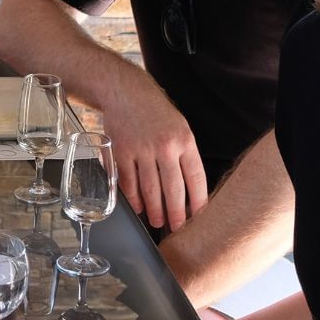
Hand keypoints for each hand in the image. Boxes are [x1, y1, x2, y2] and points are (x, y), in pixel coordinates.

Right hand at [101, 75, 209, 229]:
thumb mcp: (179, 127)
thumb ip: (184, 154)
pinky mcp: (121, 151)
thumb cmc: (155, 111)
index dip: (198, 201)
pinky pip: (128, 180)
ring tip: (157, 221)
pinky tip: (137, 206)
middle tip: (176, 228)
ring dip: (153, 209)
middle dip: (176, 213)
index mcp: (184, 141)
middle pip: (173, 188)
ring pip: (150, 188)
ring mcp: (141, 149)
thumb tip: (189, 187)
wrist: (125, 91)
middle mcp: (164, 146)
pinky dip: (133, 197)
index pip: (195, 178)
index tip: (198, 217)